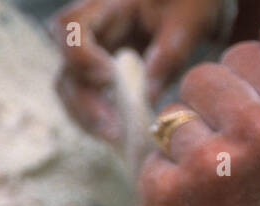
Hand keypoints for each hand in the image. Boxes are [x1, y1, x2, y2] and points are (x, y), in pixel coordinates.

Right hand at [52, 0, 226, 139]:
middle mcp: (88, 34)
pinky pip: (85, 103)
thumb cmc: (191, 4)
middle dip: (86, 103)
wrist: (191, 10)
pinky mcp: (95, 79)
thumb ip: (168, 54)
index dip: (81, 55)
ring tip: (118, 138)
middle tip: (113, 130)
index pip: (71, 27)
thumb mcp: (189, 22)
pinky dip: (99, 120)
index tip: (109, 78)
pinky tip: (120, 134)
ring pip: (70, 93)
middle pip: (67, 70)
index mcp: (106, 6)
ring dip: (89, 118)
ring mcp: (88, 58)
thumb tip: (146, 97)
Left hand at [139, 15, 259, 205]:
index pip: (245, 55)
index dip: (244, 90)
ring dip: (186, 145)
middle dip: (210, 110)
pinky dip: (166, 179)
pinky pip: (152, 158)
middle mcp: (258, 130)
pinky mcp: (166, 192)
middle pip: (203, 78)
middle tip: (231, 158)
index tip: (256, 130)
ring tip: (215, 185)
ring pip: (172, 118)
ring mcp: (209, 162)